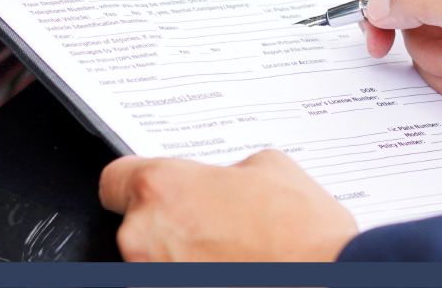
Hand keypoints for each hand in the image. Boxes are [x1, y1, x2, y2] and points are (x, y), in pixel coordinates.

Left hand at [99, 150, 356, 261]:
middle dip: (174, 219)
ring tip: (232, 248)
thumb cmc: (300, 231)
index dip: (139, 181)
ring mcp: (152, 275)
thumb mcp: (270, 166)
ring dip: (184, 251)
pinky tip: (233, 264)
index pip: (114, 179)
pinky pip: (174, 275)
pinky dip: (198, 270)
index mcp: (161, 189)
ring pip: (156, 256)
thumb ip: (228, 169)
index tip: (155, 188)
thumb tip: (222, 181)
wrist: (327, 274)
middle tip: (216, 220)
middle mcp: (143, 236)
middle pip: (138, 222)